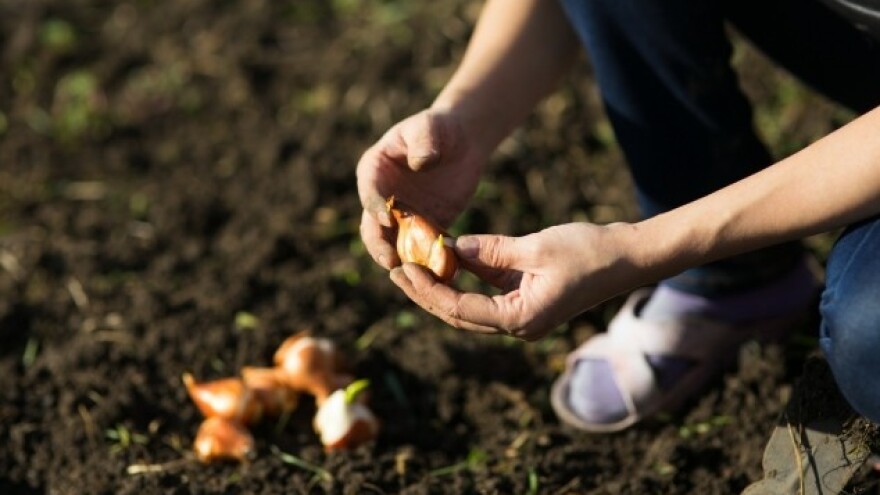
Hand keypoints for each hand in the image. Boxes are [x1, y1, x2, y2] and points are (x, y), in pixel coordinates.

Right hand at [356, 108, 489, 269]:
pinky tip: (440, 271)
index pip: (369, 192)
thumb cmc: (440, 128)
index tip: (386, 221)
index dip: (375, 207)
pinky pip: (421, 248)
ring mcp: (401, 216)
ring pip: (394, 244)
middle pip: (372, 227)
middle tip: (392, 261)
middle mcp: (382, 197)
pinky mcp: (424, 227)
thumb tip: (421, 163)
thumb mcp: (430, 128)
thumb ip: (424, 142)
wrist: (462, 142)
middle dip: (380, 245)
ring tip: (414, 274)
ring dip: (402, 259)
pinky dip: (427, 260)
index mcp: (374, 170)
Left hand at [388, 222, 646, 340]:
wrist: (631, 257)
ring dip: (444, 284)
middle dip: (427, 292)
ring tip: (413, 262)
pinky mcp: (528, 297)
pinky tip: (447, 255)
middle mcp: (519, 324)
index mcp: (521, 320)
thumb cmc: (590, 252)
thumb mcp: (536, 247)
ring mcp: (523, 312)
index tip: (403, 269)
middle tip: (396, 269)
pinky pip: (489, 289)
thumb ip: (491, 250)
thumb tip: (452, 249)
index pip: (461, 309)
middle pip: (460, 313)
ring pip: (472, 303)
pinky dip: (468, 275)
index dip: (428, 290)